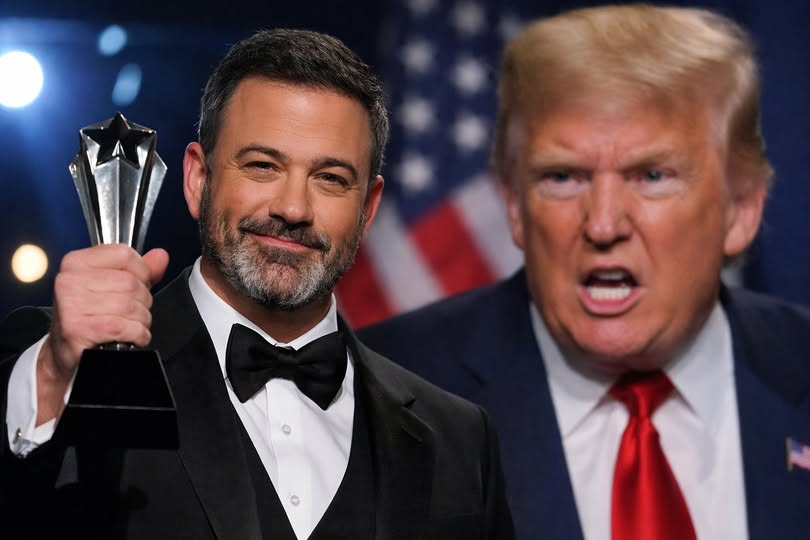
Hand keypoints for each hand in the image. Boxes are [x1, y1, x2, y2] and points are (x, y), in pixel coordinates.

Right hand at [36, 244, 168, 424]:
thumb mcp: (110, 286)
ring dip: (140, 320)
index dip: (141, 272)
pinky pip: (126, 327)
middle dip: (141, 301)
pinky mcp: (79, 329)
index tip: (135, 285)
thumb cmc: (89, 317)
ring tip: (127, 325)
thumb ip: (139, 270)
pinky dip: (137, 335)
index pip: (125, 254)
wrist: (67, 352)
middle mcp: (69, 281)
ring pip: (132, 306)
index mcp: (76, 263)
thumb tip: (160, 256)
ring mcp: (72, 305)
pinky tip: (128, 337)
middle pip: (131, 283)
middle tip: (128, 312)